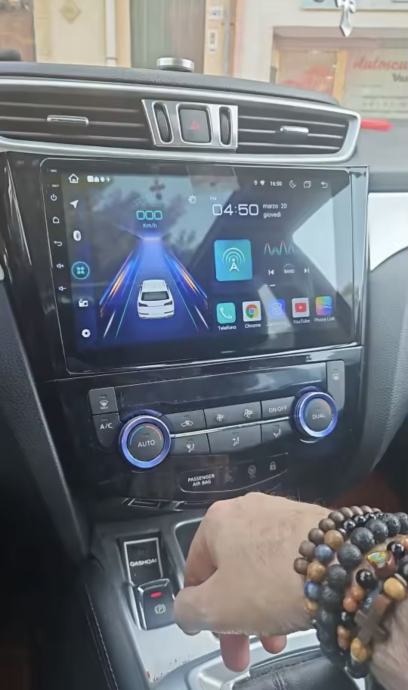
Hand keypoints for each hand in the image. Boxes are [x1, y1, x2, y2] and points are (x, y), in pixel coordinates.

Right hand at [174, 493, 326, 670]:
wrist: (339, 566)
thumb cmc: (275, 579)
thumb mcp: (214, 608)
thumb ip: (187, 610)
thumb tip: (184, 610)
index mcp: (216, 520)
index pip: (194, 569)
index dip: (200, 608)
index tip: (210, 631)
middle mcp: (247, 509)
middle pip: (230, 571)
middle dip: (234, 615)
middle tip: (242, 646)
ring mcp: (280, 514)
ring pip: (259, 568)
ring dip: (261, 605)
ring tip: (275, 635)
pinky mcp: (309, 525)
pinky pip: (287, 561)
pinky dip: (284, 587)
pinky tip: (295, 608)